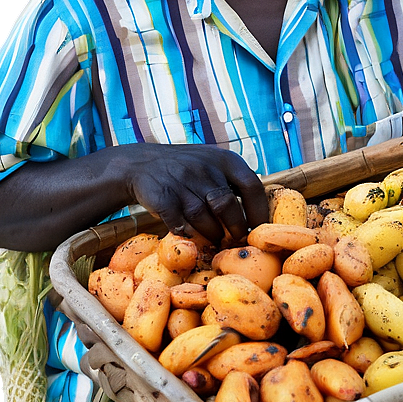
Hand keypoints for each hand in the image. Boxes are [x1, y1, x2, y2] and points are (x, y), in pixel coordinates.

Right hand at [122, 143, 268, 244]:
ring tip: (214, 240)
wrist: (141, 164)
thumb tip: (261, 218)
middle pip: (227, 206)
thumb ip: (235, 183)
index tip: (259, 229)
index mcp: (225, 159)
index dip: (259, 212)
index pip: (252, 185)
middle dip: (235, 229)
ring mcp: (182, 181)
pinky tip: (188, 234)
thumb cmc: (189, 170)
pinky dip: (186, 233)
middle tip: (236, 241)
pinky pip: (179, 224)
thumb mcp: (214, 164)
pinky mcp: (162, 196)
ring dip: (212, 234)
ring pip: (203, 218)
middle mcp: (205, 167)